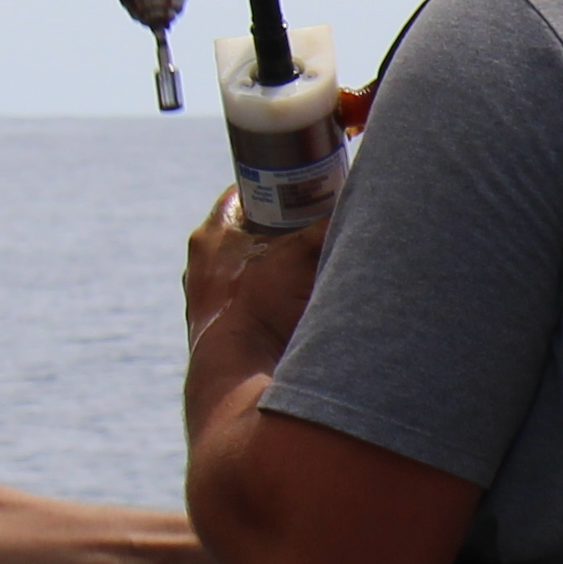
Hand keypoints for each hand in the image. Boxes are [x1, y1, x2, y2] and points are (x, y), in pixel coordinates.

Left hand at [184, 181, 325, 366]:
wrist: (239, 375)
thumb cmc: (260, 307)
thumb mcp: (301, 255)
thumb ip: (327, 226)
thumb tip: (360, 203)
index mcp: (213, 233)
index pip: (244, 192)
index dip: (276, 187)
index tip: (303, 189)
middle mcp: (203, 262)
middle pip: (249, 231)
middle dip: (282, 229)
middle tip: (315, 228)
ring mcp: (207, 298)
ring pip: (249, 269)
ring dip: (277, 269)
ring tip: (310, 270)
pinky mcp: (219, 329)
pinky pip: (251, 303)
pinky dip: (271, 301)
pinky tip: (297, 306)